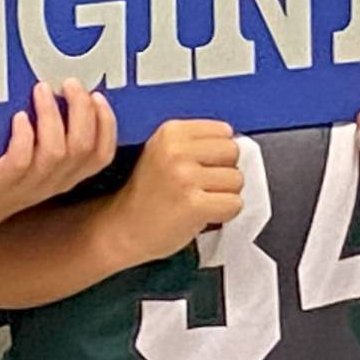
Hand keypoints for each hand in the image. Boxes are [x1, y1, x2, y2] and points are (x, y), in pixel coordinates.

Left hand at [0, 80, 117, 205]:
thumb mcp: (35, 161)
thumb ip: (52, 134)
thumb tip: (66, 91)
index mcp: (67, 175)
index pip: (102, 154)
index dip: (106, 123)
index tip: (97, 95)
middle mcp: (53, 182)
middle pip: (84, 147)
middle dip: (81, 109)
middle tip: (69, 83)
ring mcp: (28, 185)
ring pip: (56, 152)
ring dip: (51, 114)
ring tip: (41, 89)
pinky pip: (21, 160)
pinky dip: (24, 134)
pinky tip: (18, 116)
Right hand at [102, 120, 242, 265]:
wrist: (122, 229)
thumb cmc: (147, 194)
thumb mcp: (163, 153)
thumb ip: (196, 143)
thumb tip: (238, 144)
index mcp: (171, 131)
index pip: (224, 131)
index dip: (218, 153)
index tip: (202, 166)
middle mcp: (176, 150)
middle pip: (233, 152)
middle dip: (224, 171)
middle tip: (202, 185)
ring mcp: (185, 177)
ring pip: (237, 180)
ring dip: (224, 195)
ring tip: (199, 200)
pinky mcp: (193, 205)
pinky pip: (234, 204)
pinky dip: (224, 213)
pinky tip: (203, 215)